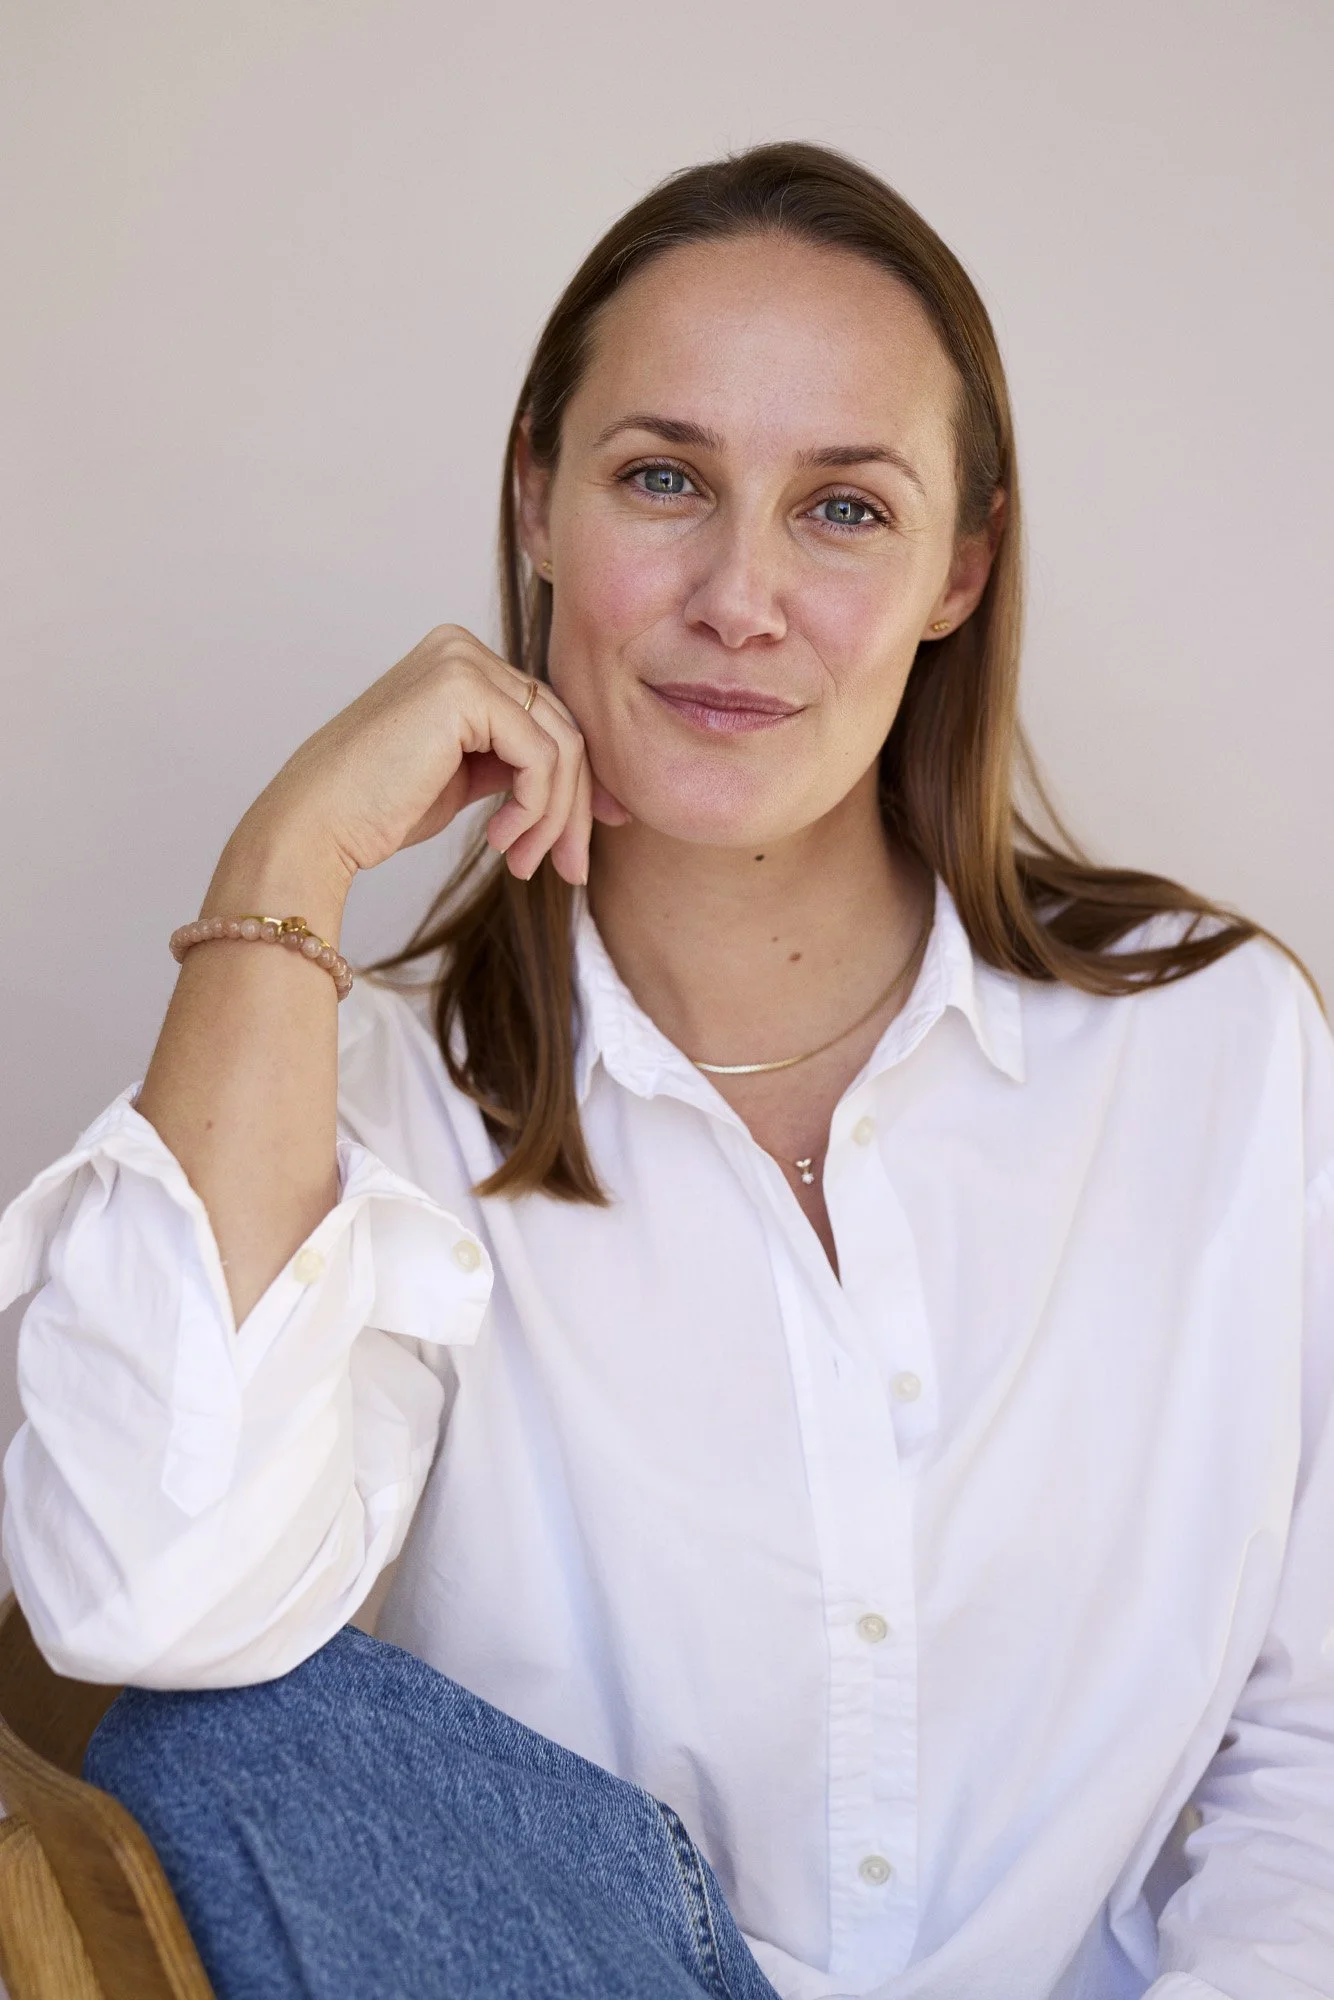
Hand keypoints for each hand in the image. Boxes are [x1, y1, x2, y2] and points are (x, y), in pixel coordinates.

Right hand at [236, 625, 628, 892]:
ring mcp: (462, 661)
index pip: (545, 718)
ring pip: (561, 744)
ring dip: (556, 817)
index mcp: (458, 661)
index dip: (576, 783)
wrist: (314, 826)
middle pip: (561, 727)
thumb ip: (510, 760)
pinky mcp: (464, 689)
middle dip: (574, 806)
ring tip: (524, 864)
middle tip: (571, 870)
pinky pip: (541, 756)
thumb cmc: (375, 811)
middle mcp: (462, 649)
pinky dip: (535, 809)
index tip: (582, 843)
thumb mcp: (460, 776)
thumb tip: (579, 780)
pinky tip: (501, 842)